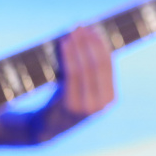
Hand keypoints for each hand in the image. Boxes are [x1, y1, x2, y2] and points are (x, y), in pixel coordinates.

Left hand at [35, 25, 115, 141]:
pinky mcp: (70, 105)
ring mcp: (87, 106)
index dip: (101, 45)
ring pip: (85, 68)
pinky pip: (71, 75)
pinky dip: (69, 57)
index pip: (108, 65)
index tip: (92, 29)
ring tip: (71, 32)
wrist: (44, 129)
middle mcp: (102, 103)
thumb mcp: (83, 89)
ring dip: (78, 46)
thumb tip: (91, 35)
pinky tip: (64, 45)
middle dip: (89, 42)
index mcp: (111, 98)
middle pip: (98, 65)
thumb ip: (91, 71)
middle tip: (80, 27)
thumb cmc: (63, 101)